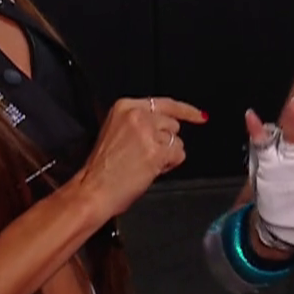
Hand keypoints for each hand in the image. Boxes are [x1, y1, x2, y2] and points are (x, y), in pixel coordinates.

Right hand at [77, 97, 204, 217]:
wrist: (92, 189)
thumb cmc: (102, 168)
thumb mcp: (116, 131)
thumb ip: (140, 123)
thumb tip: (167, 127)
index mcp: (125, 106)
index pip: (164, 103)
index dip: (185, 111)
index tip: (200, 116)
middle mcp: (137, 115)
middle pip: (172, 124)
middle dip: (165, 141)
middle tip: (144, 156)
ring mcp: (147, 132)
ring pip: (177, 140)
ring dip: (167, 154)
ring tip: (144, 164)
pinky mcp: (156, 151)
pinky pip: (179, 154)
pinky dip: (170, 165)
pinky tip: (151, 170)